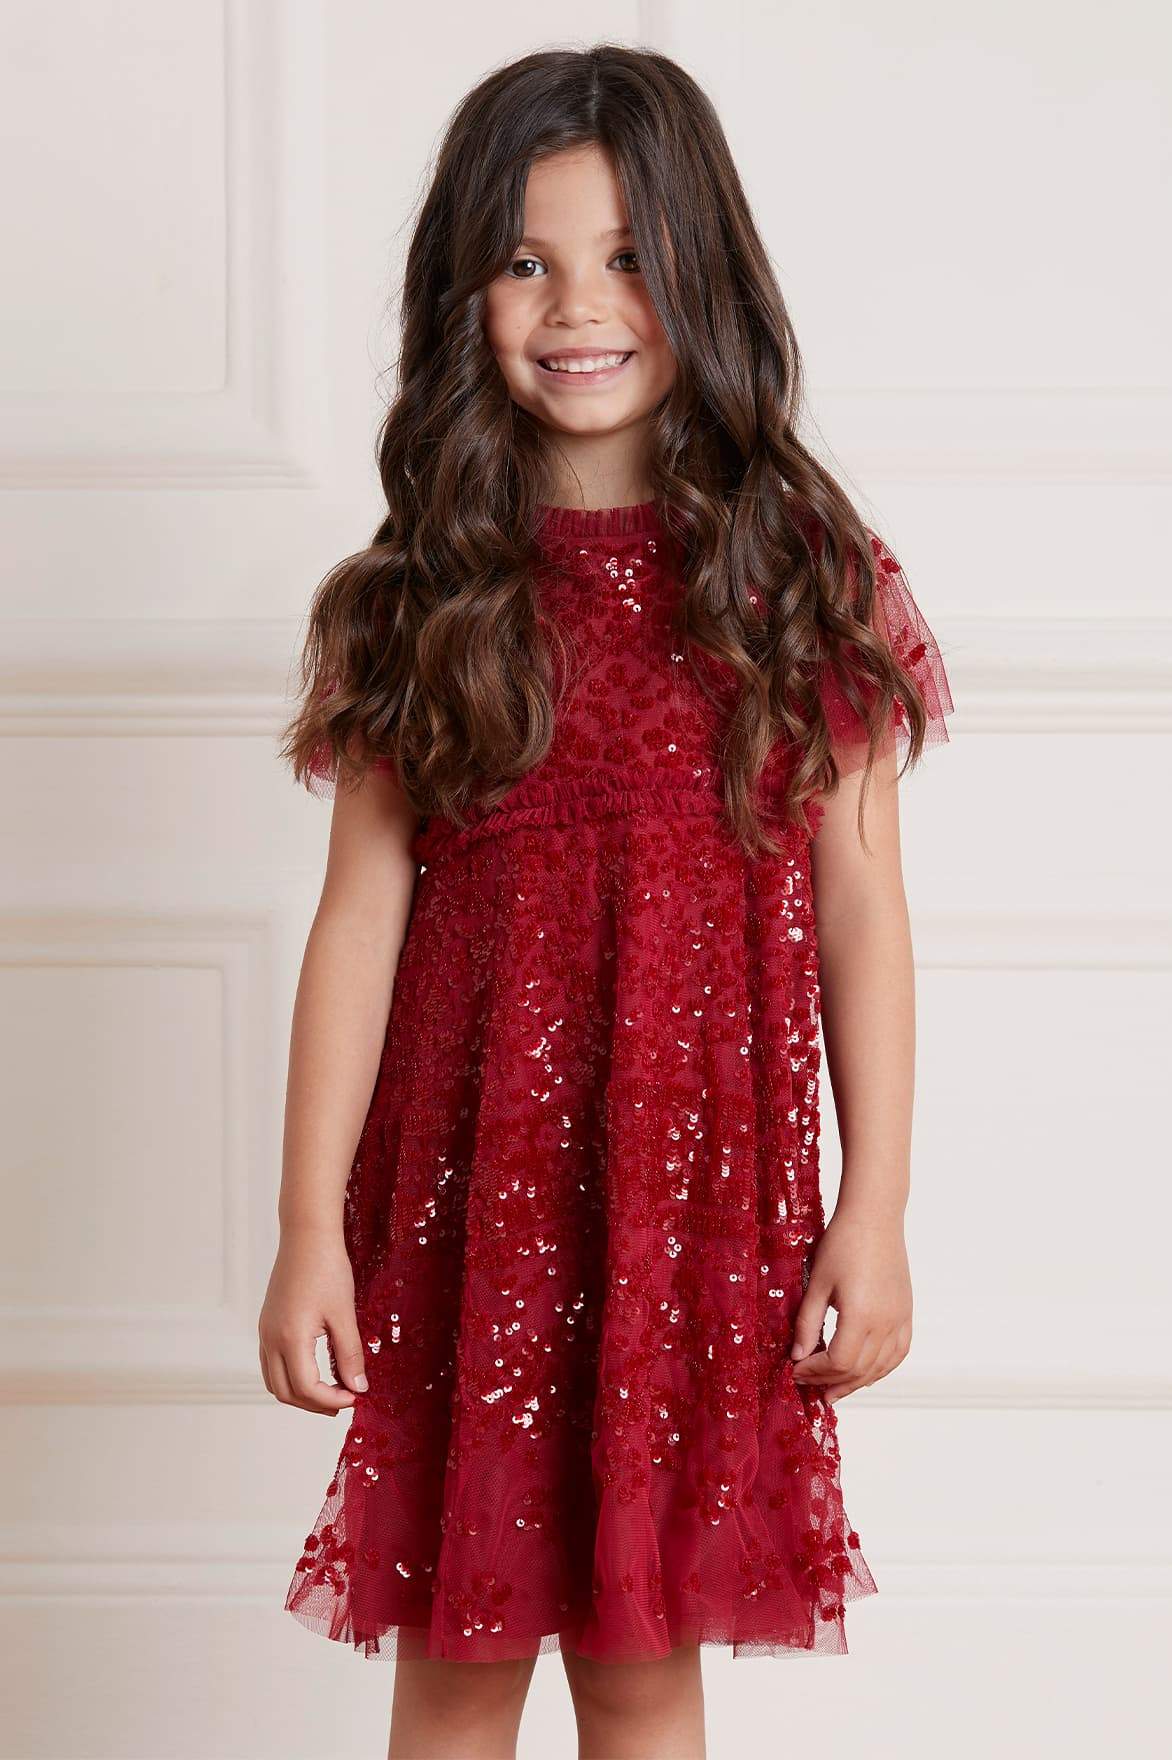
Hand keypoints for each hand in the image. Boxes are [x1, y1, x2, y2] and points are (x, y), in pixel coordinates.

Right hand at [258, 1225, 367, 1414]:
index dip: (332, 1400)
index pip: (306, 1388)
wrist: (306, 1236)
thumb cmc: (328, 1269)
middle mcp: (270, 1339)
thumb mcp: (344, 1314)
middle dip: (315, 1404)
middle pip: (285, 1392)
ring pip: (274, 1381)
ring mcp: (265, 1332)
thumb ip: (350, 1354)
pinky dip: (290, 1377)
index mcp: (290, 1338)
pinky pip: (271, 1364)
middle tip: (344, 1402)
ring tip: (330, 1392)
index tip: (355, 1397)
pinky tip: (314, 1371)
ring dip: (300, 1394)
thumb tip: (358, 1388)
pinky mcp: (267, 1325)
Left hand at [789, 1209, 911, 1402]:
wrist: (874, 1216)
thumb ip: (807, 1323)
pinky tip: (865, 1374)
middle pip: (859, 1370)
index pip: (838, 1362)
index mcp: (861, 1315)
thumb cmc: (842, 1243)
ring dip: (856, 1383)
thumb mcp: (816, 1283)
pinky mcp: (906, 1313)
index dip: (815, 1371)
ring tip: (834, 1391)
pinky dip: (881, 1369)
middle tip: (809, 1386)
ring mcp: (900, 1319)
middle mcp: (886, 1322)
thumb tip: (798, 1357)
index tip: (795, 1370)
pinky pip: (898, 1353)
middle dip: (831, 1381)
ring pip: (880, 1367)